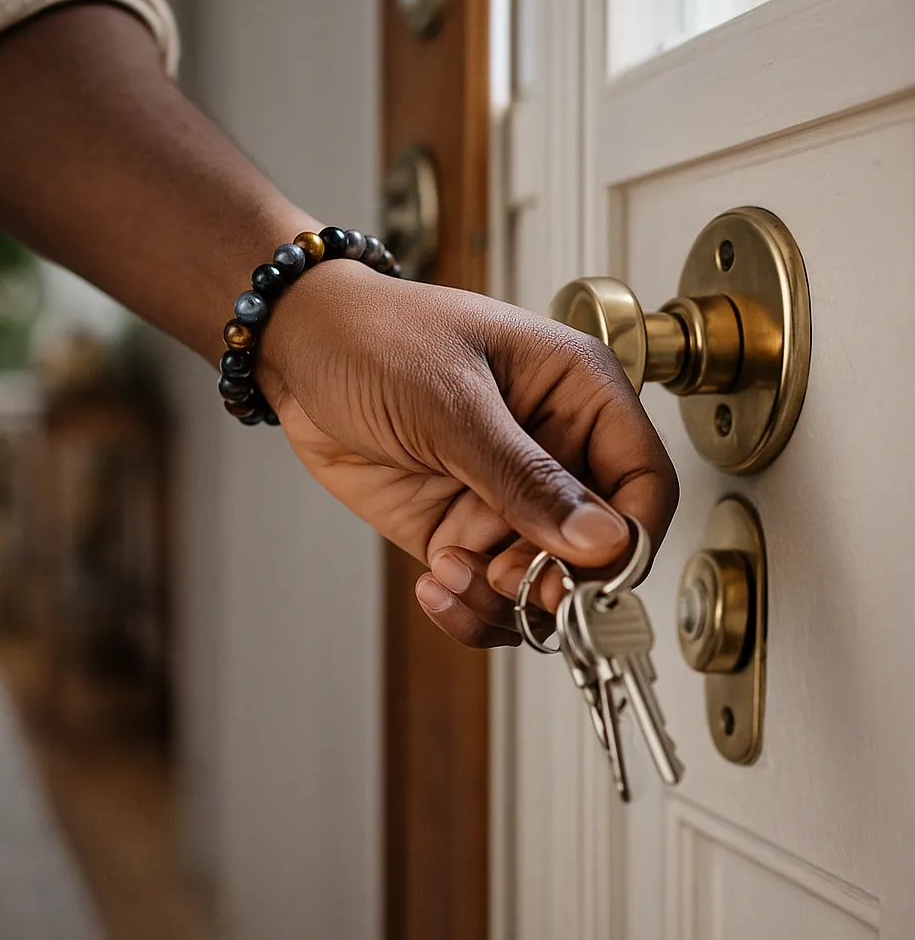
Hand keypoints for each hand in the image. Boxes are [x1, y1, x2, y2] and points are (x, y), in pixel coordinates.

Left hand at [257, 259, 678, 647]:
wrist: (300, 352)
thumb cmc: (376, 338)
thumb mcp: (450, 400)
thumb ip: (524, 475)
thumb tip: (604, 540)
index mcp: (578, 393)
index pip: (644, 481)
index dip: (632, 538)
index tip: (592, 575)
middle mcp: (554, 450)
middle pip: (598, 548)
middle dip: (558, 579)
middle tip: (508, 579)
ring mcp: (507, 498)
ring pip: (544, 584)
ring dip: (505, 602)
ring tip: (453, 572)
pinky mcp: (463, 530)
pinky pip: (489, 595)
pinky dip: (468, 607)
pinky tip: (434, 583)